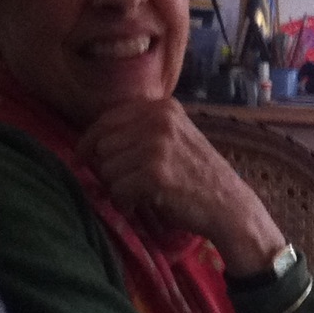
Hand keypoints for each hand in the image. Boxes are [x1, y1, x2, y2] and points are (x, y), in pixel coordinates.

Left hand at [76, 99, 286, 276]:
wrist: (228, 204)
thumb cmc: (195, 174)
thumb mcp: (172, 137)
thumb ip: (138, 130)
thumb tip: (88, 141)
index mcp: (161, 107)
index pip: (107, 118)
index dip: (91, 140)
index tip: (85, 156)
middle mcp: (159, 120)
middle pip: (103, 144)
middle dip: (106, 168)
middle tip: (125, 183)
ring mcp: (158, 146)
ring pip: (107, 169)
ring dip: (116, 187)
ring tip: (136, 194)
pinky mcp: (156, 173)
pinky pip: (117, 189)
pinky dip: (124, 202)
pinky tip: (139, 204)